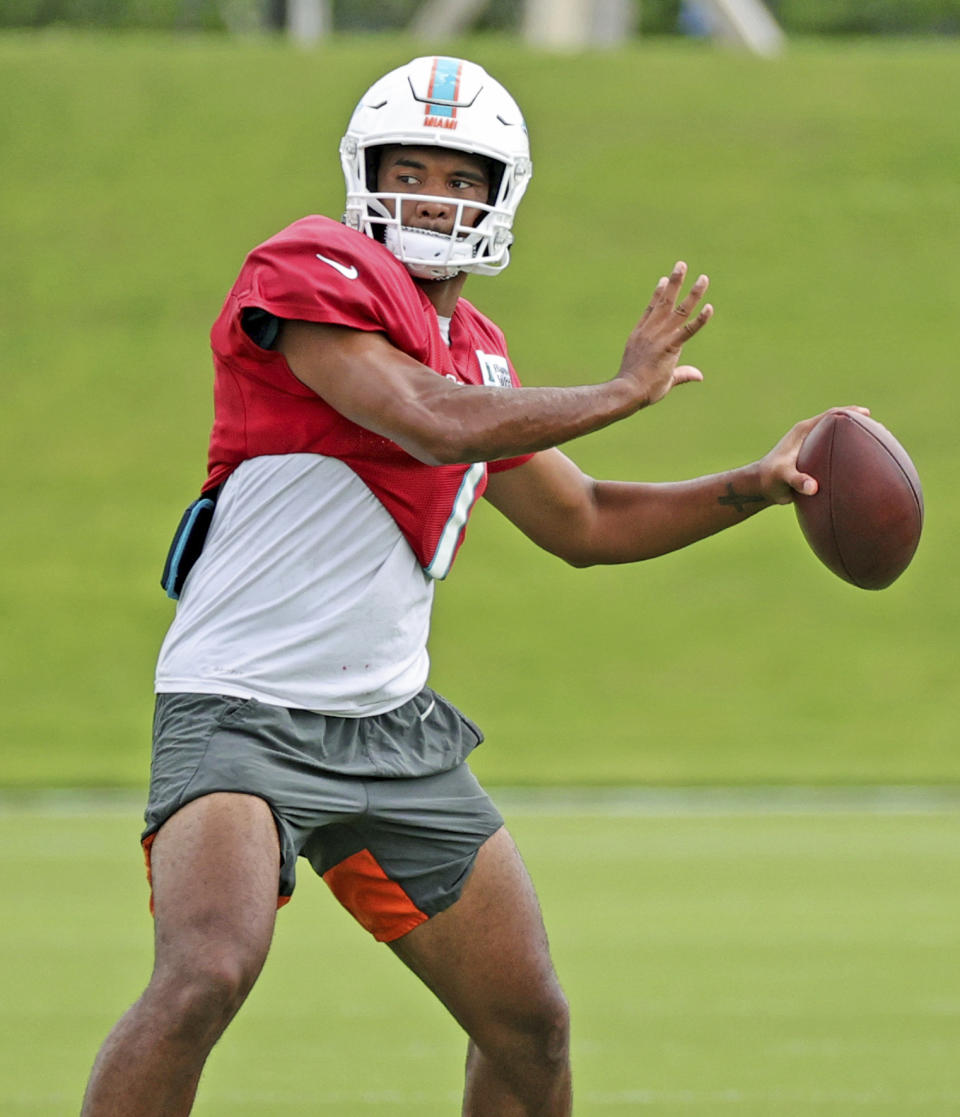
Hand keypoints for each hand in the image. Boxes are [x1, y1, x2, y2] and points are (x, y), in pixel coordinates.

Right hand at [616, 261, 712, 406]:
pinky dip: (699, 320)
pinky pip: (687, 330)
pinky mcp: (669, 347)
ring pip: (679, 311)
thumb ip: (682, 374)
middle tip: (681, 265)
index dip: (658, 294)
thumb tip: (699, 375)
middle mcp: (650, 332)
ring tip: (703, 279)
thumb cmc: (639, 389)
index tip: (664, 280)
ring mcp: (660, 338)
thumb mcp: (663, 378)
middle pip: (665, 302)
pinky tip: (709, 308)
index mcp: (641, 336)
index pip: (651, 310)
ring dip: (692, 293)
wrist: (627, 392)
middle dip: (675, 283)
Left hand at [758, 406, 871, 503]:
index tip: (866, 414)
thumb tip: (813, 488)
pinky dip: (850, 455)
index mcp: (803, 432)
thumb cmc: (770, 480)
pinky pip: (836, 453)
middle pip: (838, 424)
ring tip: (879, 443)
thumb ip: (796, 481)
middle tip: (880, 428)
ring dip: (856, 439)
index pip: (830, 416)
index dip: (849, 413)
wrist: (760, 487)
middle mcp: (809, 436)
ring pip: (838, 438)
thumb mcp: (782, 478)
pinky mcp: (814, 459)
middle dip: (858, 424)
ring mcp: (812, 446)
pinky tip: (864, 466)